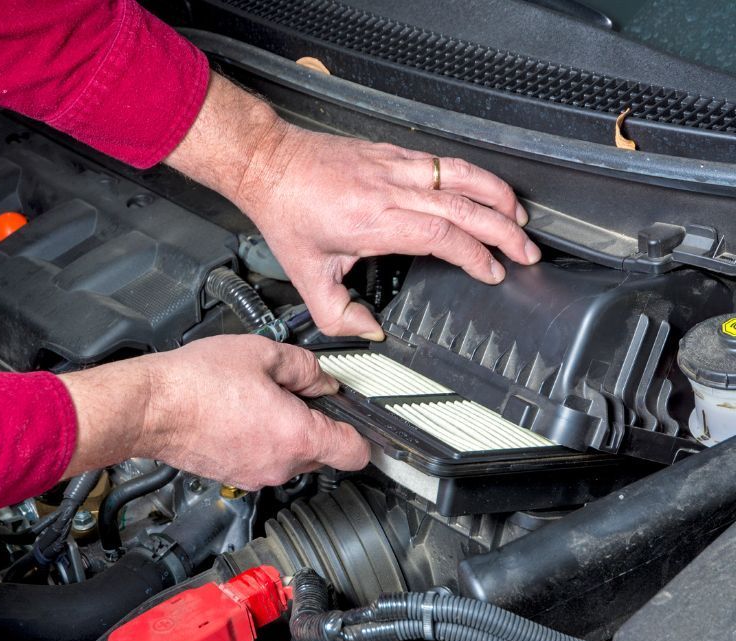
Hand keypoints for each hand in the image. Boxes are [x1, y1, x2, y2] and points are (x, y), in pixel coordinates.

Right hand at [58, 335, 367, 489]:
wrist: (151, 406)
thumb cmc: (198, 382)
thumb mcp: (263, 353)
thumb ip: (305, 367)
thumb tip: (323, 378)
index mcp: (298, 437)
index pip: (356, 453)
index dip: (364, 433)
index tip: (359, 418)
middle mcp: (280, 466)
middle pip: (323, 455)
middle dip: (318, 425)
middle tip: (299, 393)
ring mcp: (254, 475)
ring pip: (290, 458)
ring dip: (287, 434)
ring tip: (261, 400)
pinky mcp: (232, 476)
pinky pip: (262, 460)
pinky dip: (261, 441)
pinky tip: (240, 413)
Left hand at [166, 74, 539, 339]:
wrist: (269, 163)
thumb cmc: (287, 213)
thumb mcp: (307, 277)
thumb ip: (339, 314)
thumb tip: (370, 331)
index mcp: (374, 221)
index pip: (443, 236)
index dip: (476, 255)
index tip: (492, 272)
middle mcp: (391, 190)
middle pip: (464, 206)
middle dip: (504, 230)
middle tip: (527, 251)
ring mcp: (394, 167)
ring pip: (461, 176)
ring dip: (497, 196)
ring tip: (520, 217)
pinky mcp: (391, 153)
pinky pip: (442, 162)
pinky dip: (472, 175)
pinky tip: (483, 189)